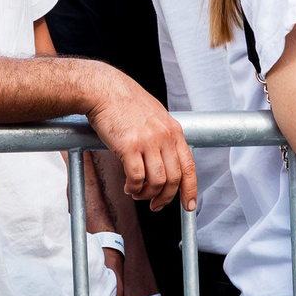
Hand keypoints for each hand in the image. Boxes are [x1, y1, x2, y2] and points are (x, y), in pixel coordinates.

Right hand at [85, 75, 195, 210]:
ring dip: (147, 194)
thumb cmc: (125, 102)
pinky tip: (128, 187)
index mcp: (173, 130)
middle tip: (155, 205)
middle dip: (165, 198)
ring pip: (156, 182)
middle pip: (173, 179)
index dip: (190, 189)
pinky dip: (133, 188)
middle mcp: (164, 137)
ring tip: (137, 193)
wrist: (104, 90)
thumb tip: (167, 160)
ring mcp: (148, 141)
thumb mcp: (156, 116)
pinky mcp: (129, 146)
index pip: (189, 166)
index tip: (188, 205)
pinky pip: (136, 178)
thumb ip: (164, 136)